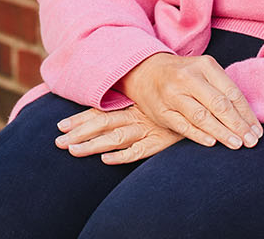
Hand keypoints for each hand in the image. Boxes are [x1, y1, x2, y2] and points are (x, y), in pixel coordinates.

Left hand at [55, 106, 181, 163]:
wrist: (204, 109)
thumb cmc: (177, 105)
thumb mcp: (155, 103)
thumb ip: (137, 106)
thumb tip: (114, 110)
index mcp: (133, 106)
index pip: (102, 112)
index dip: (81, 119)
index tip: (61, 126)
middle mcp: (136, 117)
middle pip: (103, 124)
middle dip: (79, 133)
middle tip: (58, 143)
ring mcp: (147, 129)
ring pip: (116, 137)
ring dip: (94, 144)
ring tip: (73, 151)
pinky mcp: (159, 141)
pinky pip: (138, 151)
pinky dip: (122, 155)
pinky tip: (106, 160)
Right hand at [118, 52, 262, 149]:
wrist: (146, 71)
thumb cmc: (183, 74)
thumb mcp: (204, 72)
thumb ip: (222, 90)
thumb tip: (247, 119)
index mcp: (205, 65)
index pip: (232, 92)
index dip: (246, 114)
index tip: (257, 130)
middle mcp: (189, 78)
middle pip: (219, 104)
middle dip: (238, 125)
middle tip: (251, 141)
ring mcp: (173, 94)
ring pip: (202, 116)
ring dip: (222, 132)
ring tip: (236, 144)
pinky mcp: (162, 111)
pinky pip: (183, 126)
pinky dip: (199, 135)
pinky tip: (213, 142)